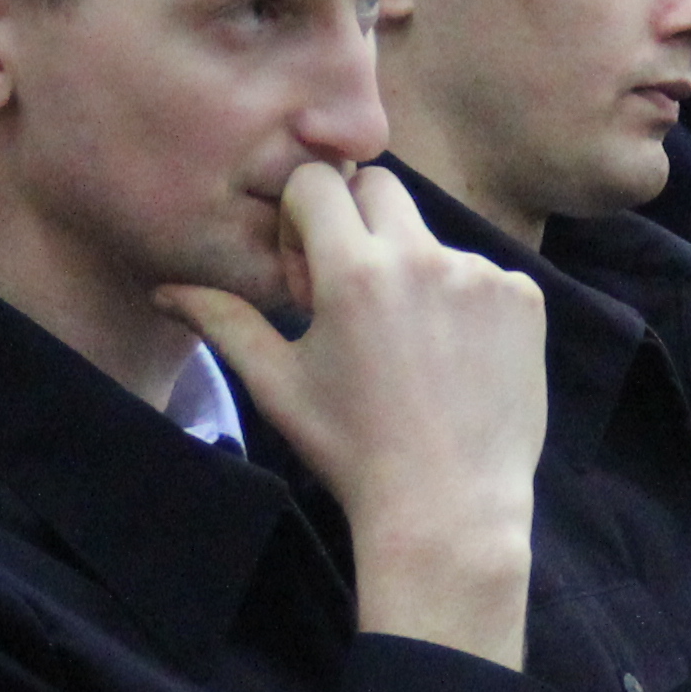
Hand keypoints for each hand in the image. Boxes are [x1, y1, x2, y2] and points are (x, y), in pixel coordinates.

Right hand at [163, 161, 547, 663]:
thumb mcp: (278, 386)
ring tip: (409, 346)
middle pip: (380, 189)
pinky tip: (454, 360)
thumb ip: (223, 321)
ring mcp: (482, 276)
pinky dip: (466, 302)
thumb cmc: (352, 451)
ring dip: (413, 270)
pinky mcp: (525, 299)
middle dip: (359, 225)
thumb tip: (164, 290)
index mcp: (353, 272)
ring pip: (432, 237)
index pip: (318, 181)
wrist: (448, 510)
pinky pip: (486, 273)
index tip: (308, 269)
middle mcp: (422, 259)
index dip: (304, 217)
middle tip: (354, 295)